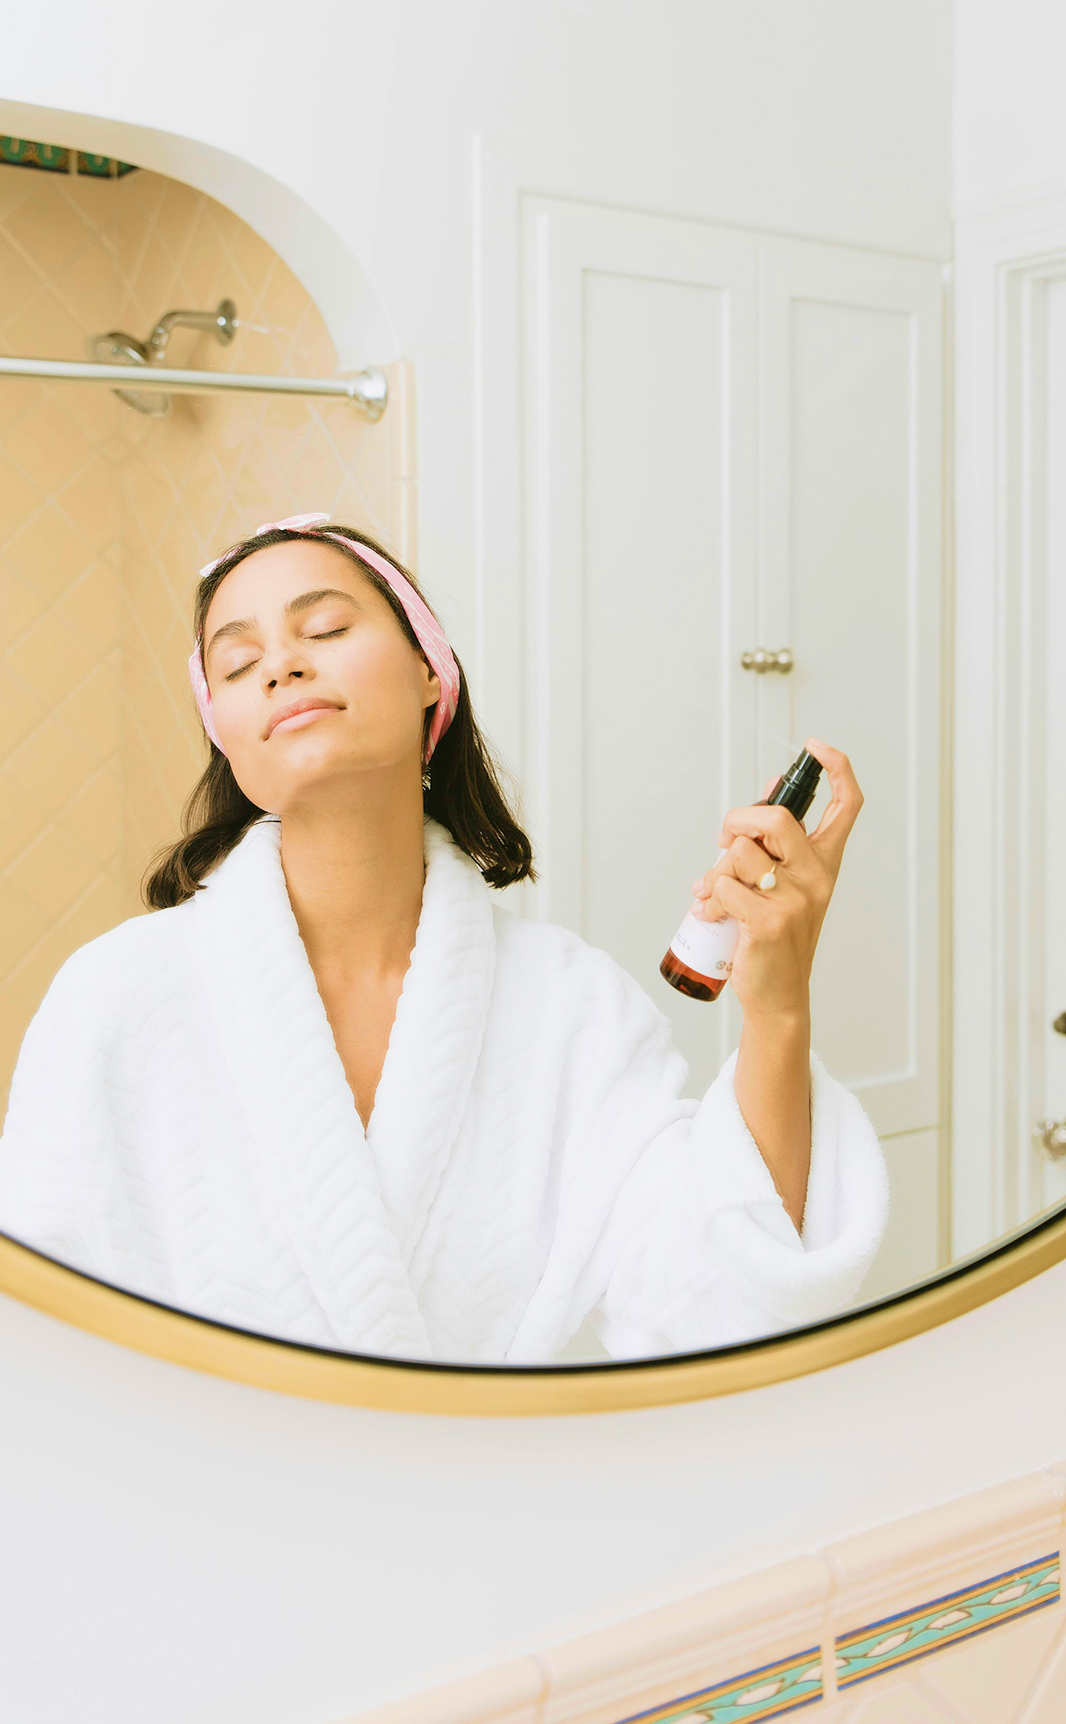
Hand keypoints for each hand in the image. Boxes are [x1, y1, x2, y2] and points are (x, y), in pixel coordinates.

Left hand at [688, 738, 863, 1021]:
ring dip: (716, 871)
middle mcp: (817, 876)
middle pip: (775, 818)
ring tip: (717, 893)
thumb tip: (765, 792)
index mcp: (825, 862)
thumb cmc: (776, 937)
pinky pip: (723, 885)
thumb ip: (774, 844)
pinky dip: (709, 898)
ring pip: (739, 853)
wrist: (777, 994)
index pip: (847, 805)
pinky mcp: (768, 920)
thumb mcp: (785, 885)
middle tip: (725, 843)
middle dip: (737, 821)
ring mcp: (795, 899)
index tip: (816, 747)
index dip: (836, 768)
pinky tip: (713, 913)